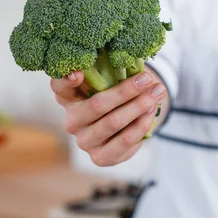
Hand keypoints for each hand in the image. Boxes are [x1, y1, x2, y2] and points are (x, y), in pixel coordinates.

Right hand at [50, 70, 166, 166]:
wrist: (125, 129)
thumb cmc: (116, 98)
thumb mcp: (109, 83)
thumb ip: (111, 72)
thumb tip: (130, 59)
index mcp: (69, 97)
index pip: (60, 87)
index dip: (66, 80)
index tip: (78, 73)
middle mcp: (72, 121)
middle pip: (97, 105)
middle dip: (126, 91)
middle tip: (147, 79)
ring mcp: (85, 141)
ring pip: (114, 122)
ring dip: (140, 106)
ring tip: (157, 92)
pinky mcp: (100, 157)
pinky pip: (125, 140)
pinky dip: (142, 123)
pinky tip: (153, 110)